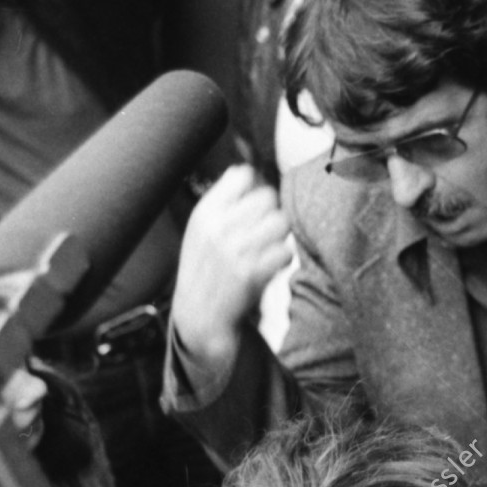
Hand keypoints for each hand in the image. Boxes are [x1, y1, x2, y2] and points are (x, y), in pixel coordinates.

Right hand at [170, 166, 291, 369]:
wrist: (200, 316)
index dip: (255, 187)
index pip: (242, 175)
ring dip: (279, 236)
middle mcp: (218, 228)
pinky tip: (268, 266)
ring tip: (266, 248)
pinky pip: (286, 251)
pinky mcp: (252, 273)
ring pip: (281, 222)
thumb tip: (246, 171)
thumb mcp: (200, 229)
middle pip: (268, 197)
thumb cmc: (204, 268)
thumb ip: (221, 200)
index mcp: (205, 213)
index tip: (254, 203)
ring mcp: (235, 251)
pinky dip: (282, 259)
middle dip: (271, 212)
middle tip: (263, 231)